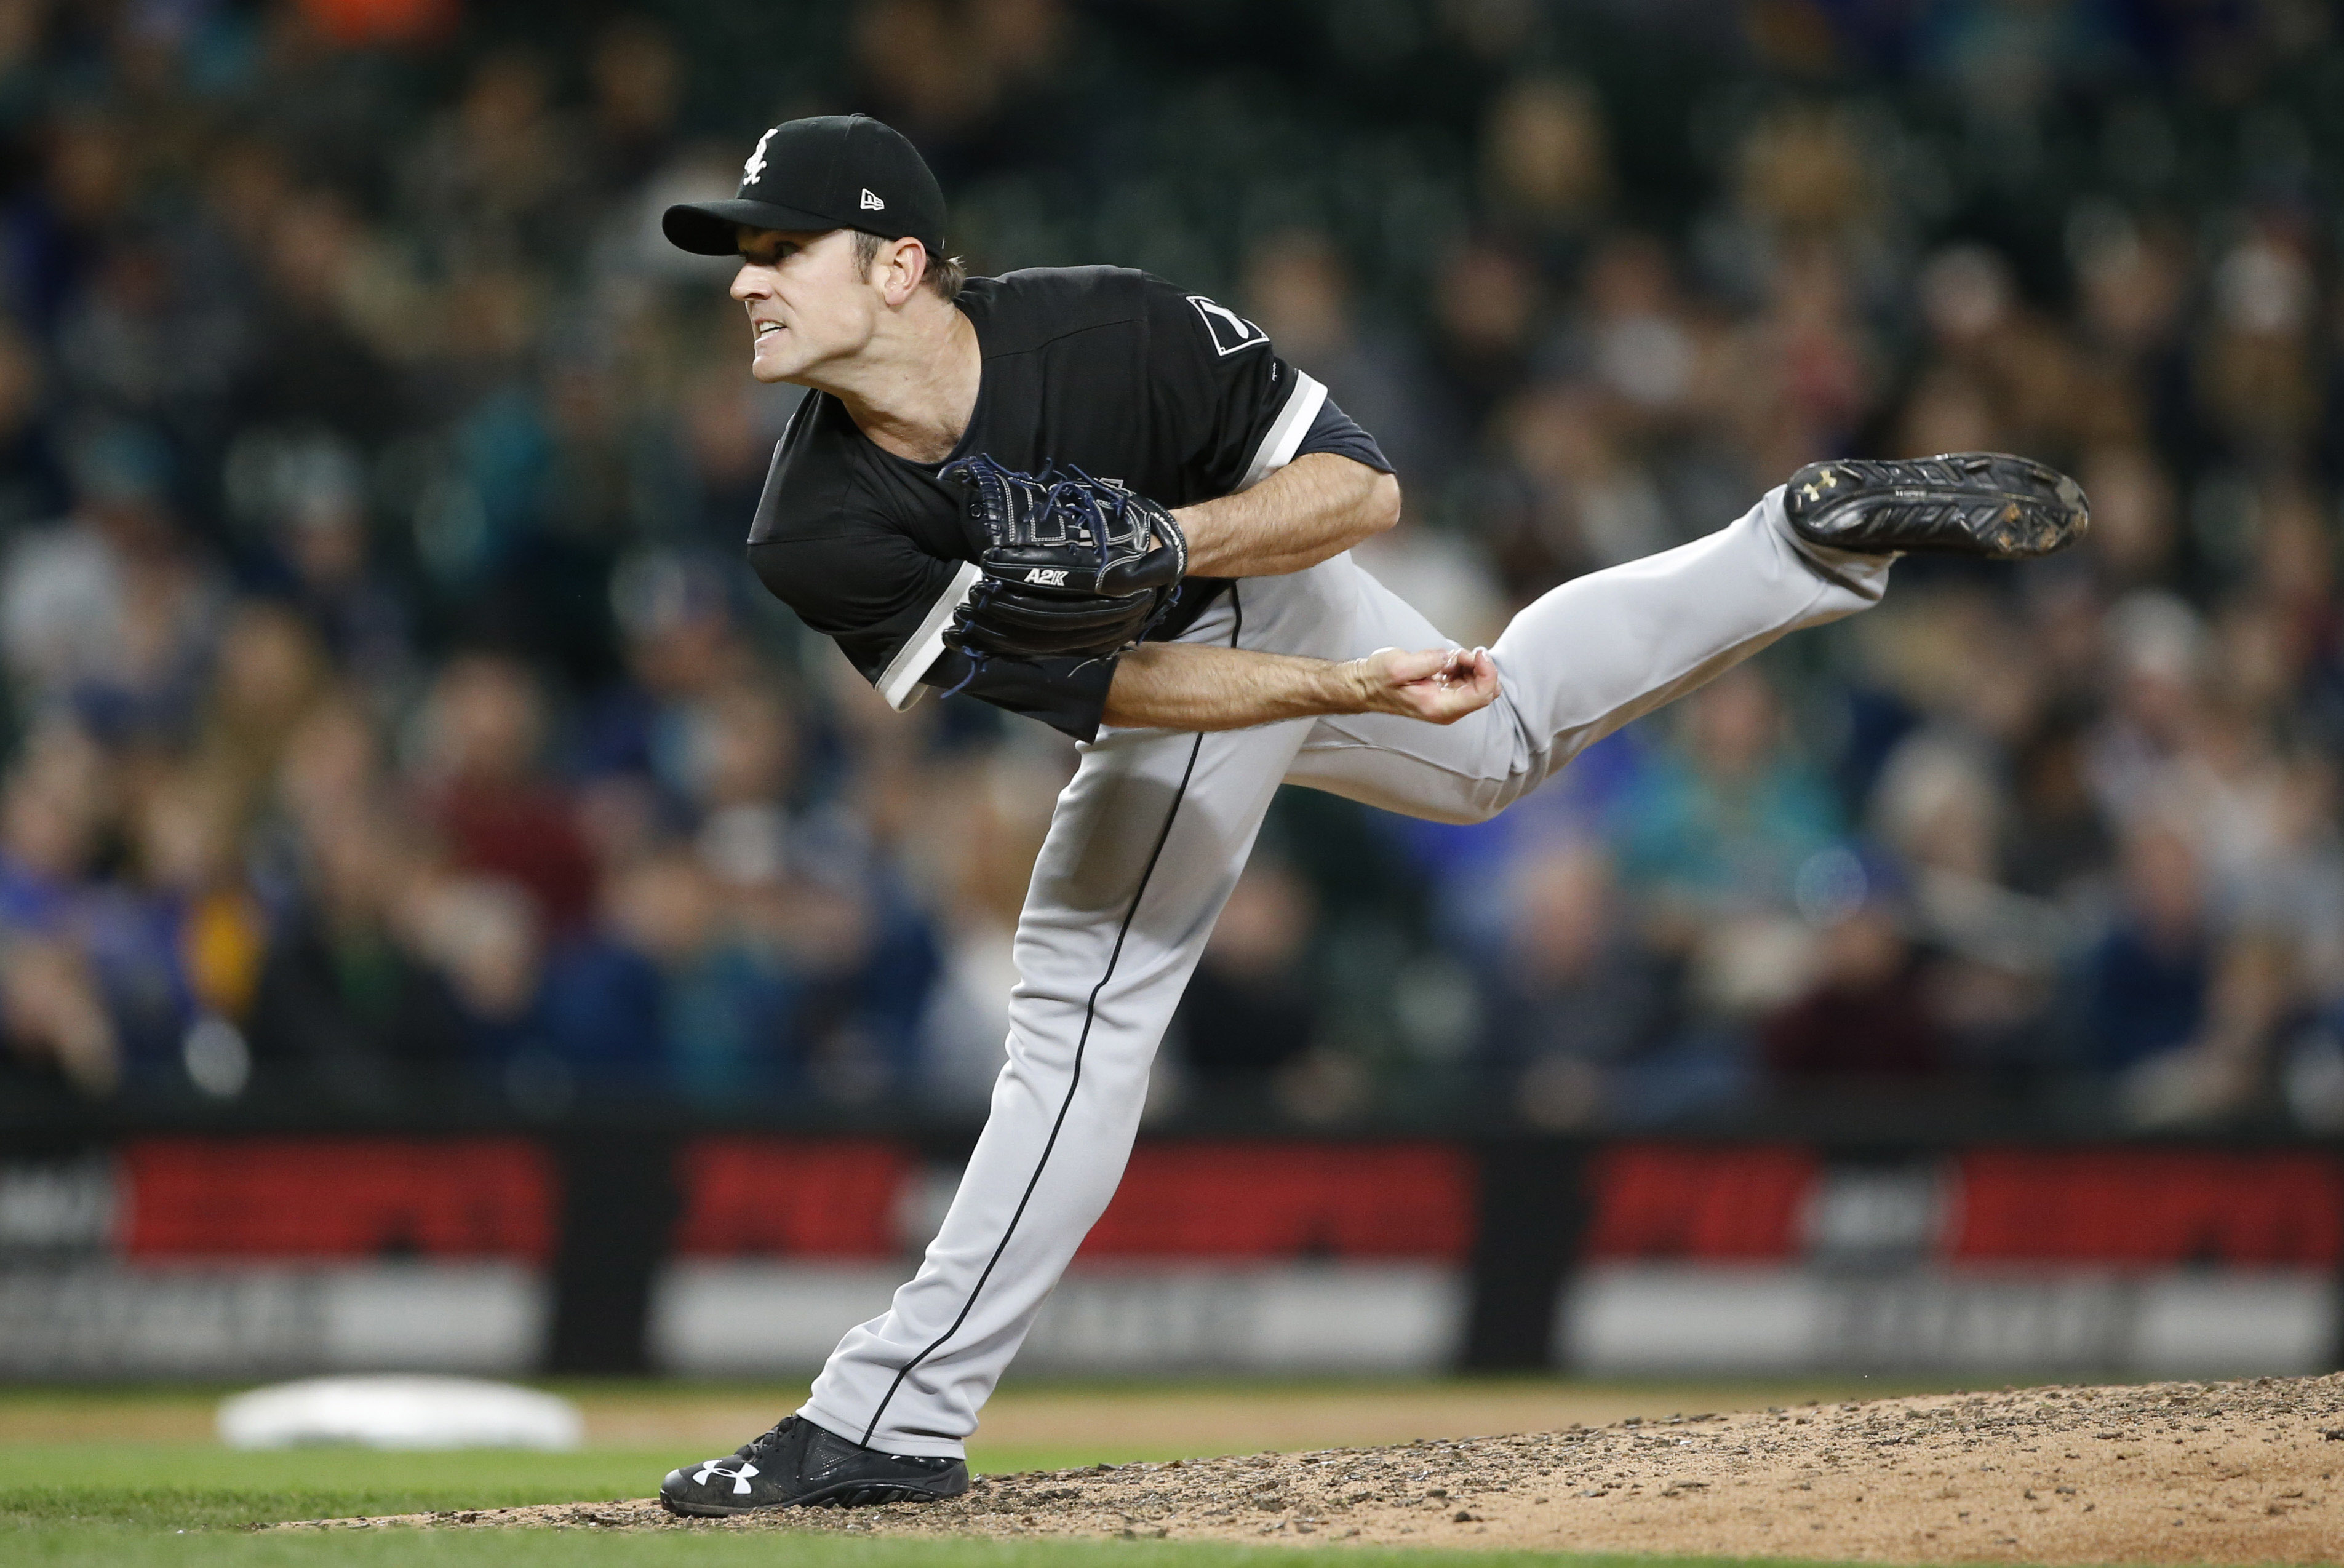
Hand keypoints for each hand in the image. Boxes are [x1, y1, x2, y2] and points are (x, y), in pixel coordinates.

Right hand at [1346, 645, 1498, 724]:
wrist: (1366, 686)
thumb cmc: (1378, 679)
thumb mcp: (1399, 665)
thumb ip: (1429, 661)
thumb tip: (1450, 657)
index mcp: (1439, 707)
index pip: (1481, 695)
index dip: (1487, 671)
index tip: (1477, 653)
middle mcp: (1448, 709)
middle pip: (1487, 692)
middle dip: (1480, 668)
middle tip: (1459, 654)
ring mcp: (1449, 703)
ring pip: (1480, 684)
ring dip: (1471, 665)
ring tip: (1447, 657)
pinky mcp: (1447, 694)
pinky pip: (1469, 681)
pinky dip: (1464, 667)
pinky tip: (1446, 662)